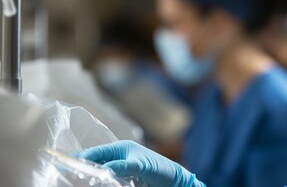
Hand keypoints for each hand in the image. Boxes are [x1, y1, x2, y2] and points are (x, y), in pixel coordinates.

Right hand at [76, 140, 204, 186]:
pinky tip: (89, 185)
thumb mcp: (142, 166)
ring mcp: (119, 170)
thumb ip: (123, 166)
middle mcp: (117, 158)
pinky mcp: (122, 181)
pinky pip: (106, 181)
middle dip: (80, 168)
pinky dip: (98, 183)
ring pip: (98, 173)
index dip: (80, 158)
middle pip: (93, 163)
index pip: (96, 152)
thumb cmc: (161, 169)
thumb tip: (103, 169)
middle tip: (64, 175)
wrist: (175, 183)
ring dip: (87, 177)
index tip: (65, 164)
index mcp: (121, 149)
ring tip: (72, 181)